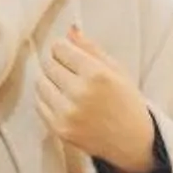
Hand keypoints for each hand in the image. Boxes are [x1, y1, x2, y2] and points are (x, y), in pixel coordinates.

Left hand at [37, 28, 157, 172]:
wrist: (133, 142)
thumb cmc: (127, 102)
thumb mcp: (117, 70)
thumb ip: (91, 49)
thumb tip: (70, 29)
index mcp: (96, 74)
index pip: (59, 48)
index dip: (64, 49)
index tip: (70, 54)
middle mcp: (80, 93)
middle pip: (48, 65)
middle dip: (57, 64)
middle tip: (70, 71)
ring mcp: (67, 113)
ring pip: (40, 83)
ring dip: (50, 81)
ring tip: (66, 86)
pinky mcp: (59, 129)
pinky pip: (39, 104)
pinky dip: (48, 99)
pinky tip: (63, 101)